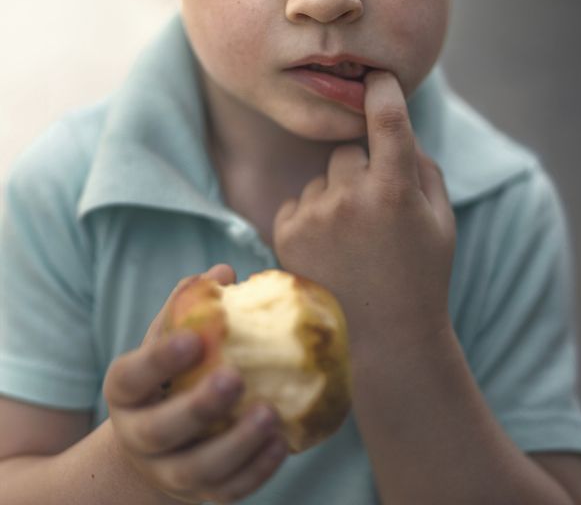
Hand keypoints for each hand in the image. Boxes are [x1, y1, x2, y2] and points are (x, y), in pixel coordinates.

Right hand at [104, 264, 287, 503]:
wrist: (157, 443)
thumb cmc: (170, 374)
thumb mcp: (168, 338)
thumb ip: (190, 306)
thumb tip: (224, 271)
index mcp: (125, 391)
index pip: (132, 376)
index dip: (159, 361)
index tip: (194, 340)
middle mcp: (139, 436)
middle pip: (161, 430)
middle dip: (198, 407)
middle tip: (236, 378)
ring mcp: (167, 472)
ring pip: (196, 470)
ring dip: (235, 446)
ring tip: (271, 415)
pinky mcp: (199, 496)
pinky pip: (226, 491)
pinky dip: (255, 471)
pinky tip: (282, 443)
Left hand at [273, 72, 455, 348]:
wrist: (382, 340)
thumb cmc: (420, 275)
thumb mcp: (441, 221)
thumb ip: (422, 168)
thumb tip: (396, 130)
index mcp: (395, 190)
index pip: (387, 119)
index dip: (383, 89)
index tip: (377, 73)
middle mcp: (351, 196)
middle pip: (347, 150)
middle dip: (361, 169)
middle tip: (375, 212)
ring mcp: (315, 214)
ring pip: (322, 178)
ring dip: (335, 195)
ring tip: (352, 242)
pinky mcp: (286, 231)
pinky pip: (299, 200)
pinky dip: (312, 215)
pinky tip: (330, 250)